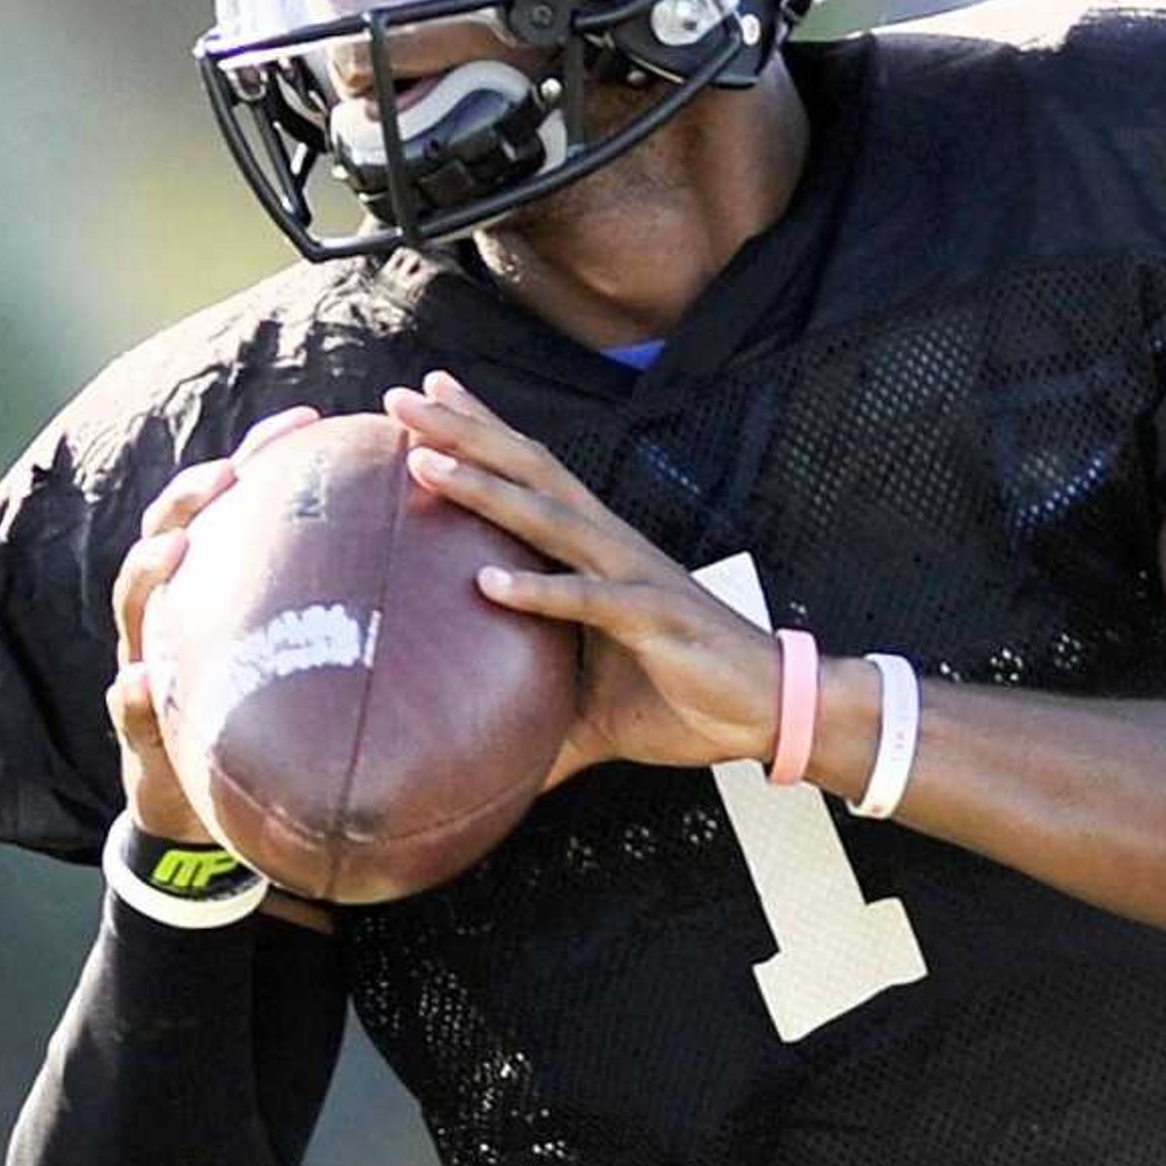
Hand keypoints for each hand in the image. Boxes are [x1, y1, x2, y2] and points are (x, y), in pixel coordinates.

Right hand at [106, 406, 320, 836]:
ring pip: (136, 602)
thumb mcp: (314, 660)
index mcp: (220, 583)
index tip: (307, 419)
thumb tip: (452, 570)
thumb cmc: (276, 721)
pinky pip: (128, 705)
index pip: (238, 501)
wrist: (211, 804)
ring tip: (176, 548)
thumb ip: (356, 616)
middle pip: (169, 530)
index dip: (263, 454)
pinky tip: (139, 683)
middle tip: (229, 474)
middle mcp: (174, 610)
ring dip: (149, 570)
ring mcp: (148, 659)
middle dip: (192, 494)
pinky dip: (132, 692)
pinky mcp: (138, 724)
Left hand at [381, 372, 780, 787]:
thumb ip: (531, 726)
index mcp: (594, 550)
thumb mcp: (585, 712)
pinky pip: (589, 601)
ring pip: (549, 519)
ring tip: (425, 463)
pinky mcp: (655, 619)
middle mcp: (610, 546)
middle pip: (529, 472)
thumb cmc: (679, 695)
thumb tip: (475, 773)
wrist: (766, 711)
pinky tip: (486, 583)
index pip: (529, 474)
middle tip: (398, 399)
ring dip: (486, 489)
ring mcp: (633, 577)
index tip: (423, 392)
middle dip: (465, 432)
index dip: (481, 429)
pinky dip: (539, 592)